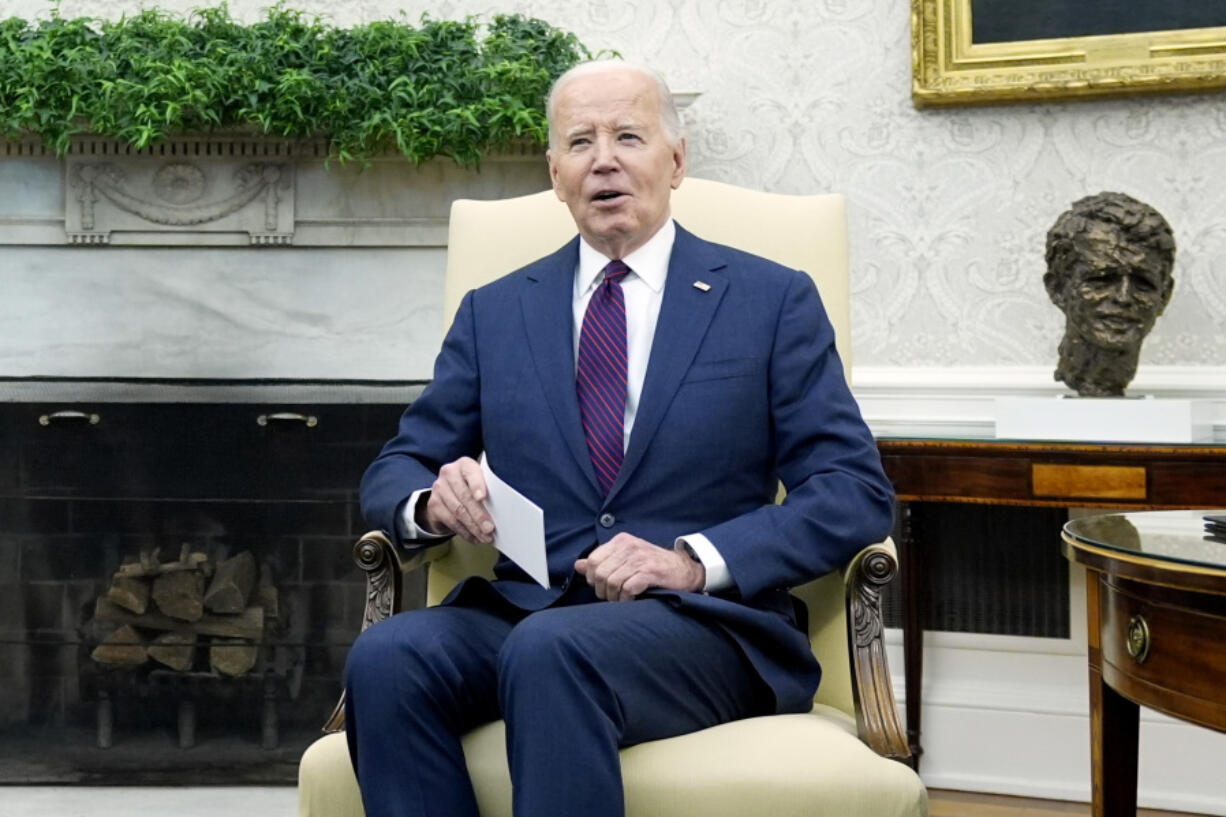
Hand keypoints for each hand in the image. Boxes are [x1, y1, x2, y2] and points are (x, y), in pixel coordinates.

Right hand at [422, 456, 494, 543]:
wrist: (447, 493)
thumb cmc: (470, 486)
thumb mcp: (480, 482)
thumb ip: (489, 489)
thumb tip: (504, 510)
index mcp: (464, 465)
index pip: (471, 473)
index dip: (477, 485)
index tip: (483, 498)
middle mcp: (449, 473)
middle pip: (465, 496)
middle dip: (479, 515)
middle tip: (490, 528)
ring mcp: (439, 489)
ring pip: (458, 511)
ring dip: (473, 527)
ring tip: (485, 536)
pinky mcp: (433, 504)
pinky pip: (451, 521)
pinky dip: (465, 532)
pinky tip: (475, 537)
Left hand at [574, 534, 704, 600]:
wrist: (683, 569)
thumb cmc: (652, 565)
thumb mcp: (626, 558)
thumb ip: (602, 561)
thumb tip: (578, 565)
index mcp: (621, 541)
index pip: (593, 559)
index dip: (591, 577)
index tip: (600, 586)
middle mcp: (629, 547)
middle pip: (599, 573)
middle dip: (602, 590)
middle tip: (611, 596)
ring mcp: (640, 559)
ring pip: (612, 582)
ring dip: (614, 597)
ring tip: (621, 599)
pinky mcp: (650, 572)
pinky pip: (627, 589)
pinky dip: (626, 599)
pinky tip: (631, 600)